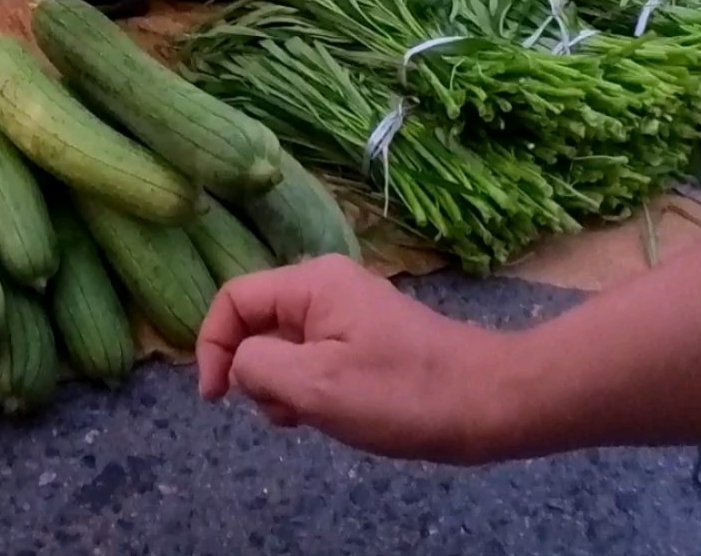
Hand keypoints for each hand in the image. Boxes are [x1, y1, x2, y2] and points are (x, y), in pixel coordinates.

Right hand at [195, 255, 513, 464]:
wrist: (488, 403)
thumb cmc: (401, 393)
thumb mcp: (316, 385)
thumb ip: (258, 366)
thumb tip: (241, 363)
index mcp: (312, 282)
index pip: (233, 299)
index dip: (212, 345)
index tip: (217, 398)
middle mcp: (326, 286)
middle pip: (257, 323)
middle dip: (257, 373)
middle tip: (285, 413)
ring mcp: (348, 313)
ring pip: (284, 347)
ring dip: (284, 386)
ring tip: (314, 417)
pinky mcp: (365, 340)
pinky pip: (314, 359)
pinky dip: (310, 388)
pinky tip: (333, 415)